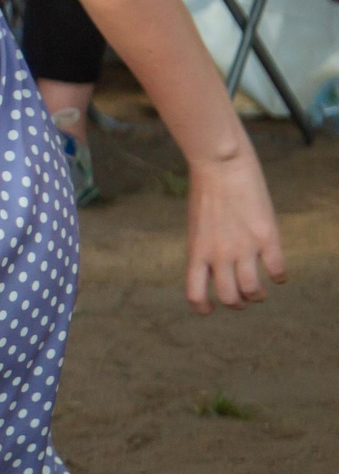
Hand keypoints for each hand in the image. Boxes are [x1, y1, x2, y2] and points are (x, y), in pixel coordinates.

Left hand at [182, 149, 285, 312]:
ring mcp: (243, 247)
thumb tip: (216, 268)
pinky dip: (279, 277)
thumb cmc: (206, 190)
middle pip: (229, 298)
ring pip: (253, 291)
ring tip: (260, 290)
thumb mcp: (197, 224)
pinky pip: (277, 271)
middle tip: (243, 297)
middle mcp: (218, 254)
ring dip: (258, 295)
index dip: (203, 308)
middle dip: (237, 303)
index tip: (209, 309)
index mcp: (196, 251)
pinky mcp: (266, 237)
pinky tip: (277, 271)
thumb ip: (204, 247)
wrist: (220, 165)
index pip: (195, 294)